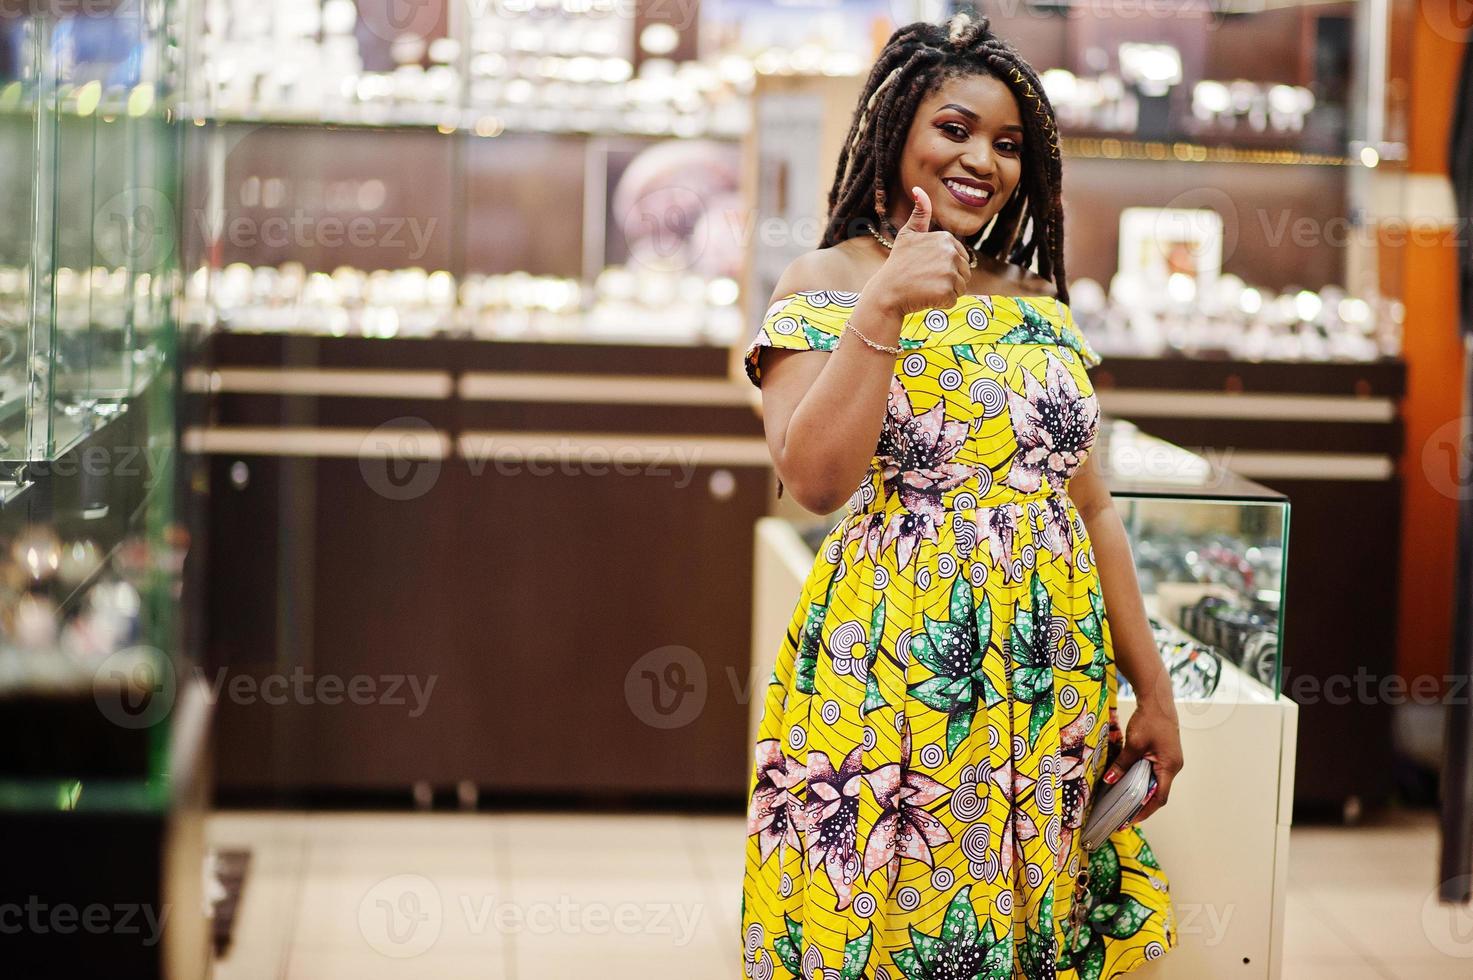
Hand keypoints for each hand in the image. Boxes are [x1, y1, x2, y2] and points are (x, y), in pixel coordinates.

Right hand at [868, 186, 972, 316]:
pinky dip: (941, 303)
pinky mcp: (946, 291)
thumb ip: (920, 213)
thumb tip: (918, 188)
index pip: (960, 258)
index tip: (925, 268)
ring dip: (946, 291)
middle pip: (963, 272)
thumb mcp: (907, 235)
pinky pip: (954, 299)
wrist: (887, 292)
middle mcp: (950, 253)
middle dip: (947, 279)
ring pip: (960, 286)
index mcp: (945, 238)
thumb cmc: (898, 264)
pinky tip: (926, 297)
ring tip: (925, 288)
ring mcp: (949, 272)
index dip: (944, 267)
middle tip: (925, 280)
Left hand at [1103, 702, 1182, 824]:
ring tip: (1123, 801)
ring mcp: (1170, 760)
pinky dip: (1142, 779)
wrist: (1157, 700)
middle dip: (1141, 805)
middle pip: (1157, 792)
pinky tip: (1128, 781)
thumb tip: (1110, 780)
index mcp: (1170, 767)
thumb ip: (1123, 764)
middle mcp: (1173, 766)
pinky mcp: (1165, 753)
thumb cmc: (1149, 720)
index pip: (1159, 798)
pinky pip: (1154, 772)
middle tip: (1122, 814)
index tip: (1130, 820)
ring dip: (1141, 791)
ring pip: (1155, 782)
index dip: (1145, 811)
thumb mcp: (1133, 744)